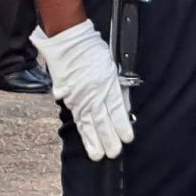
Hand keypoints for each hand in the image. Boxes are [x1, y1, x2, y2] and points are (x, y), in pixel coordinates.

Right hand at [34, 20, 133, 159]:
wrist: (68, 41)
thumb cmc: (91, 50)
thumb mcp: (111, 66)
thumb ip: (116, 87)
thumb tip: (121, 105)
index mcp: (107, 83)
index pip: (117, 109)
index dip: (121, 125)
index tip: (127, 139)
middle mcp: (93, 93)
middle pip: (102, 120)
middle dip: (108, 139)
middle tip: (113, 154)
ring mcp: (79, 97)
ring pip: (88, 123)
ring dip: (94, 140)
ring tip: (98, 155)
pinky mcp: (68, 97)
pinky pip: (77, 117)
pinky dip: (82, 130)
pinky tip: (86, 140)